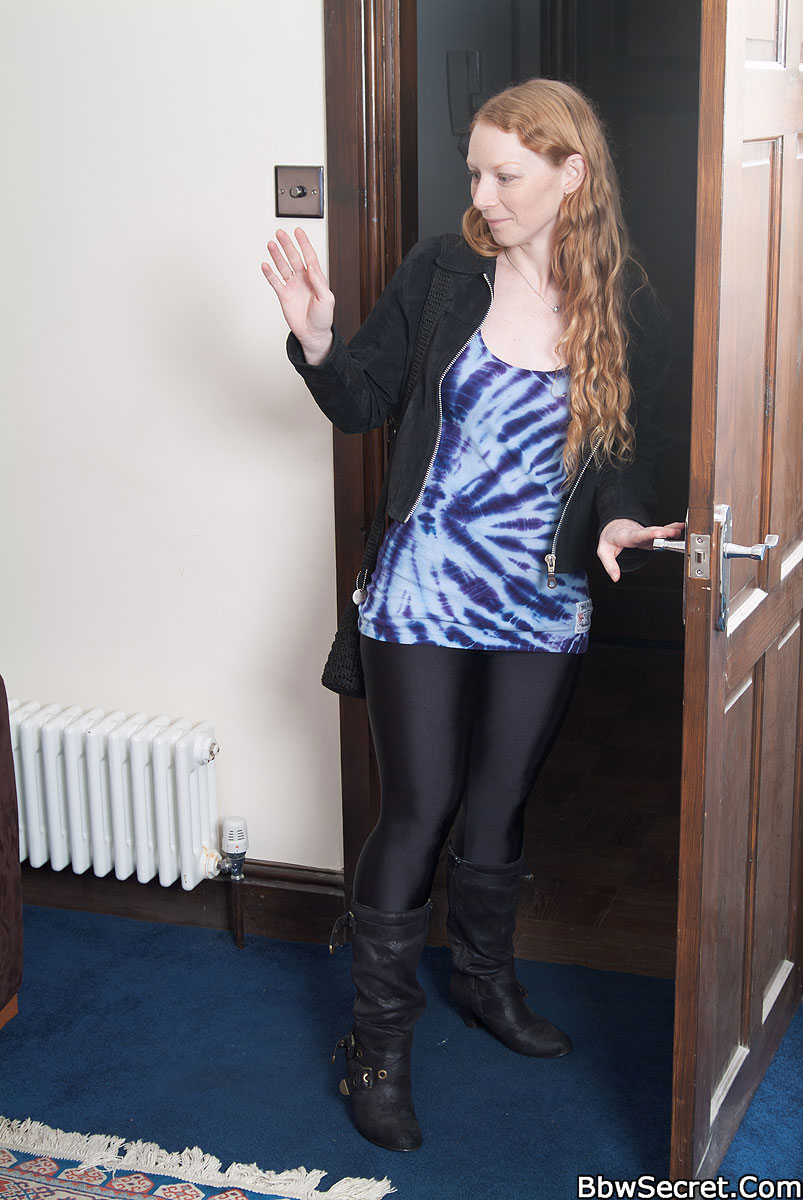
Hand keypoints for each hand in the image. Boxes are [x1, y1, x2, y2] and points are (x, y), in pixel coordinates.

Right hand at [261, 228, 334, 363]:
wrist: (313, 334)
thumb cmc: (323, 318)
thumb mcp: (326, 299)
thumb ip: (319, 282)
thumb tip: (311, 266)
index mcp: (315, 278)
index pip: (309, 256)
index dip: (304, 243)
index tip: (298, 231)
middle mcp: (303, 279)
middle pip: (293, 257)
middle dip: (287, 245)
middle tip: (280, 233)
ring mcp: (292, 286)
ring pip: (283, 266)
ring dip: (277, 255)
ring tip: (271, 244)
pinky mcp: (283, 295)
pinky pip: (275, 282)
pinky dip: (269, 273)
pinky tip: (265, 264)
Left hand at [597, 518, 685, 581]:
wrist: (614, 527)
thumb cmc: (610, 538)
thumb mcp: (603, 551)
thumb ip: (609, 565)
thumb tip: (615, 578)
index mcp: (627, 536)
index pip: (638, 535)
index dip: (649, 534)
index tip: (658, 532)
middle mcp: (639, 533)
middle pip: (652, 532)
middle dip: (663, 532)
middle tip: (674, 533)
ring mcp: (646, 533)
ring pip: (659, 531)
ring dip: (670, 530)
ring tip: (681, 529)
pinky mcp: (651, 535)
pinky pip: (662, 531)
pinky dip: (672, 529)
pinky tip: (681, 528)